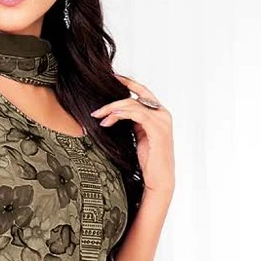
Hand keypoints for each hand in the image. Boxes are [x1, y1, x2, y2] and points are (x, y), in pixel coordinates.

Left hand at [90, 72, 174, 196]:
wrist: (159, 180)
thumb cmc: (149, 161)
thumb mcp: (139, 136)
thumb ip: (133, 122)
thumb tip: (116, 113)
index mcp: (159, 113)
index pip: (142, 92)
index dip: (127, 83)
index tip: (110, 79)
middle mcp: (163, 113)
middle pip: (137, 94)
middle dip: (115, 95)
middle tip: (97, 102)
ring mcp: (162, 120)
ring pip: (133, 104)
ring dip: (112, 108)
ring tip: (98, 116)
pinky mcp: (158, 129)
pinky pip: (136, 114)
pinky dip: (120, 115)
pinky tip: (108, 120)